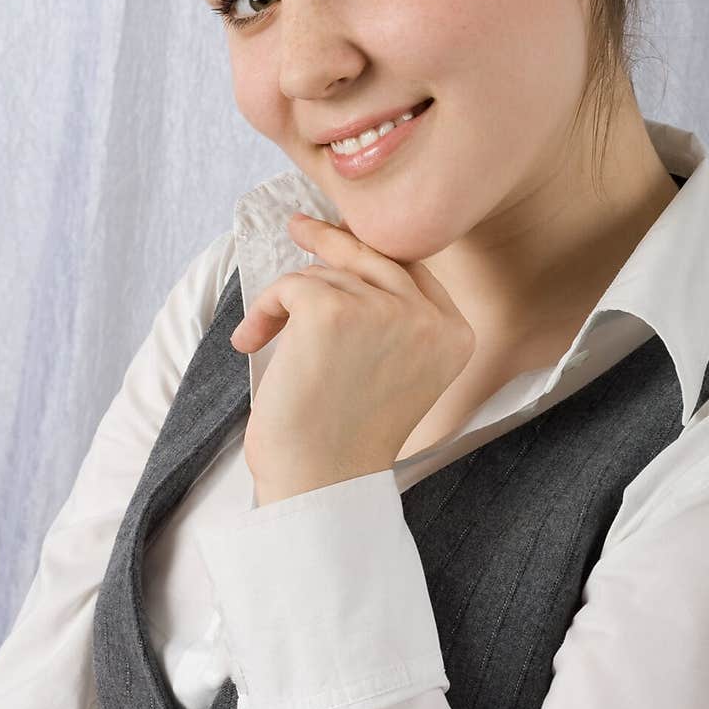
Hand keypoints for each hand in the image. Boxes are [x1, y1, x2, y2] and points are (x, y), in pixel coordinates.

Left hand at [230, 213, 475, 503]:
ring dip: (289, 302)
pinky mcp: (331, 310)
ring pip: (327, 273)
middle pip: (374, 255)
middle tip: (300, 226)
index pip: (414, 270)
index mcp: (456, 333)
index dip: (375, 252)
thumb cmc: (346, 434)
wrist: (318, 482)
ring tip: (266, 340)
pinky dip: (264, 310)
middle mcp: (428, 317)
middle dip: (332, 239)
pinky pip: (290, 286)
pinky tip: (253, 341)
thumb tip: (352, 249)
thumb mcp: (397, 368)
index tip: (343, 239)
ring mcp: (383, 310)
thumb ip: (394, 317)